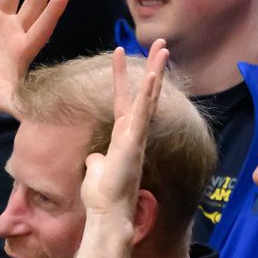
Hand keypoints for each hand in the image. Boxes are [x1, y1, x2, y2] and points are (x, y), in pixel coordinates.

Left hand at [80, 40, 168, 219]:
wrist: (107, 213)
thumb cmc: (102, 197)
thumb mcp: (96, 171)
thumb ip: (97, 160)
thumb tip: (94, 157)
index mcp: (123, 137)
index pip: (124, 101)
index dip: (122, 79)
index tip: (118, 55)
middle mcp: (134, 134)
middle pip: (144, 94)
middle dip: (152, 68)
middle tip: (160, 43)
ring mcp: (137, 138)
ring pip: (148, 99)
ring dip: (155, 73)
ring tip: (163, 48)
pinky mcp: (134, 143)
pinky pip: (143, 114)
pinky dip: (148, 94)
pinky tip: (152, 74)